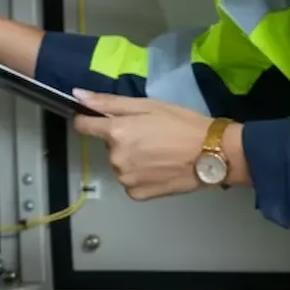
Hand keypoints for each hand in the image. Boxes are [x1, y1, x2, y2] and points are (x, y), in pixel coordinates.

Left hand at [69, 90, 215, 200]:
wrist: (211, 154)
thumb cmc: (182, 123)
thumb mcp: (147, 104)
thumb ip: (108, 102)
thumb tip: (77, 95)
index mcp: (115, 132)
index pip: (82, 126)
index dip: (88, 120)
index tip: (99, 119)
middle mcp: (115, 157)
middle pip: (108, 145)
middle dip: (123, 139)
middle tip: (150, 135)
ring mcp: (125, 179)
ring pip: (120, 164)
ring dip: (132, 158)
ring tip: (159, 152)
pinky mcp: (137, 194)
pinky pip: (130, 182)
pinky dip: (140, 175)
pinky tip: (160, 168)